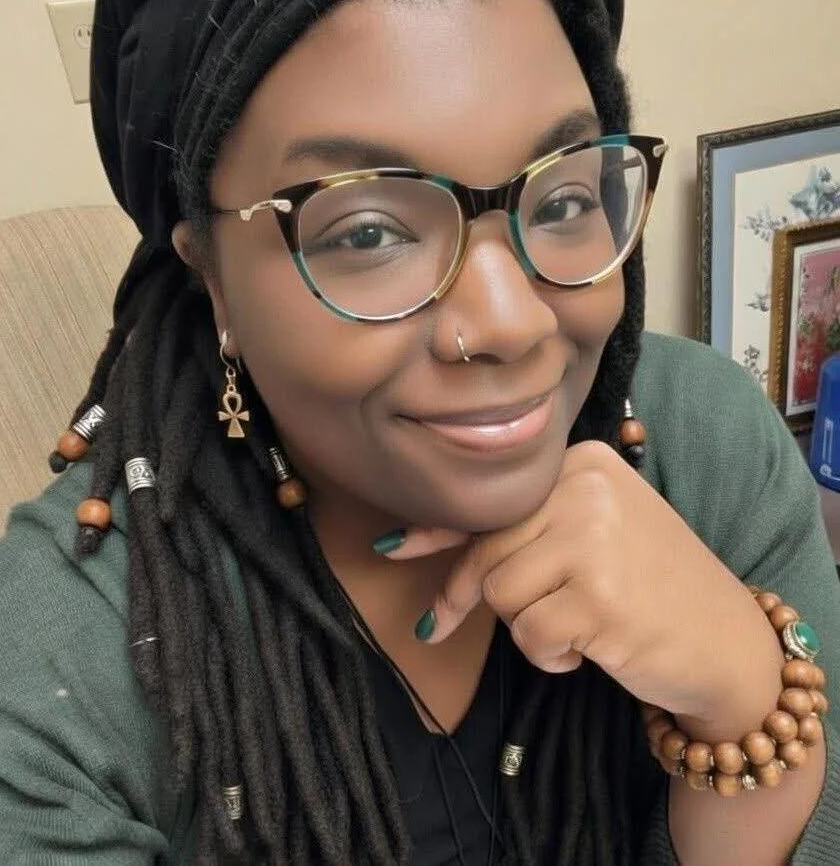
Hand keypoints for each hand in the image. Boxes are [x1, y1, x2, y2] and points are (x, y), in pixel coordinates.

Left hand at [380, 441, 782, 732]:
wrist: (728, 641)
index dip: (437, 530)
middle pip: (488, 550)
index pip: (494, 500)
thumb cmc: (648, 587)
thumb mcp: (588, 536)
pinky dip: (550, 657)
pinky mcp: (600, 597)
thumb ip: (519, 531)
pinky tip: (591, 649)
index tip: (392, 548)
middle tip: (441, 625)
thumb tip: (406, 542)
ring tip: (575, 626)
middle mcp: (588, 490)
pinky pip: (530, 636)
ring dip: (528, 627)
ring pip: (503, 595)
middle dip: (463, 595)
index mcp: (585, 464)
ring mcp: (596, 540)